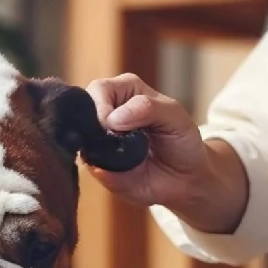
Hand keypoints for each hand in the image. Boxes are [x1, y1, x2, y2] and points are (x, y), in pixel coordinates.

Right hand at [81, 75, 241, 229]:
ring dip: (99, 150)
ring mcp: (99, 140)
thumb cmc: (181, 140)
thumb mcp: (174, 116)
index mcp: (123, 91)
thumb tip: (112, 120)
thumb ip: (147, 108)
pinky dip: (103, 169)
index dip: (103, 107)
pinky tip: (123, 170)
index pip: (98, 89)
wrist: (186, 178)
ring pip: (81, 140)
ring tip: (127, 157)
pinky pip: (90, 166)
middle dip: (96, 128)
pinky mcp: (98, 166)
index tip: (117, 126)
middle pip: (81, 112)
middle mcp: (105, 113)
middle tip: (118, 142)